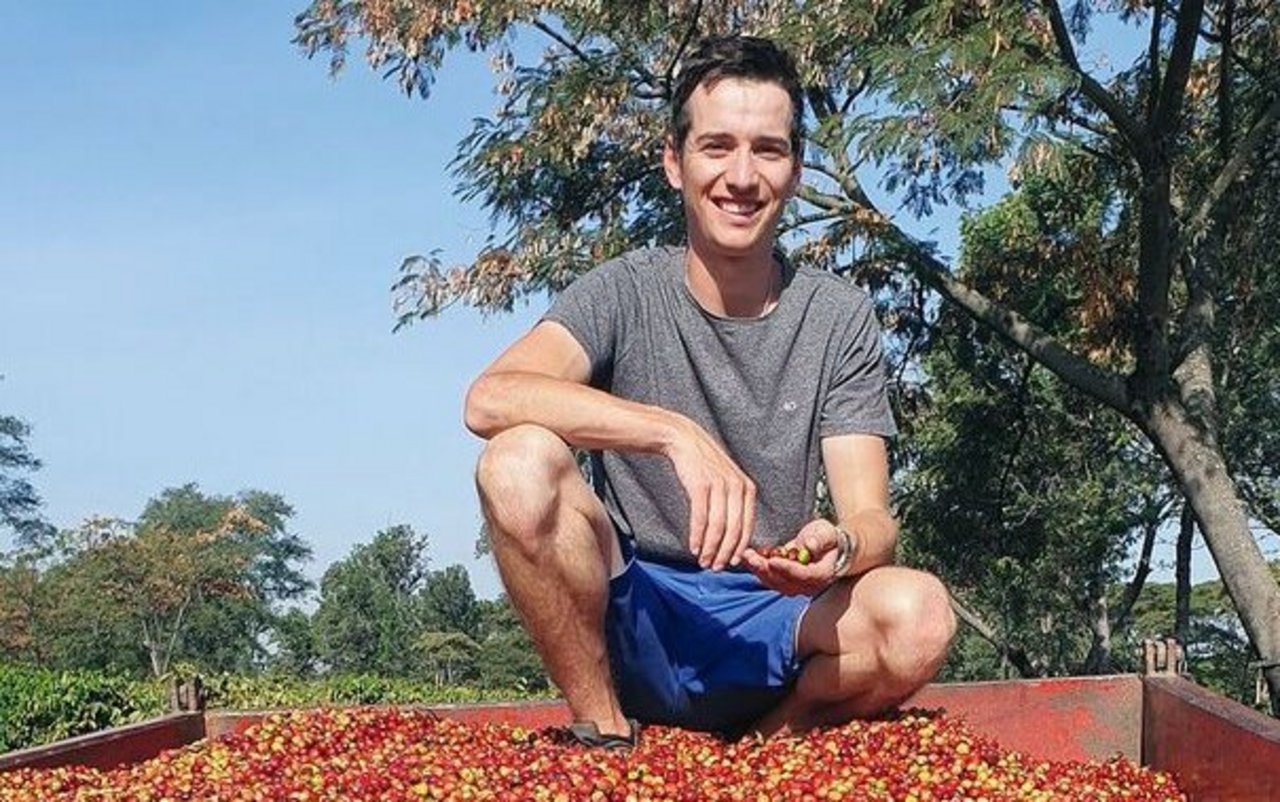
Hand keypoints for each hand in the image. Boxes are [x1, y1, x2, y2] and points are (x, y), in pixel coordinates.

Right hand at [663, 415, 756, 570]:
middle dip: (724, 553)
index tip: (731, 562)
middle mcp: (737, 487)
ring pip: (718, 527)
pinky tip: (694, 547)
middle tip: (716, 567)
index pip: (747, 526)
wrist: (685, 441)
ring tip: (703, 561)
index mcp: (747, 488)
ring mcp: (719, 486)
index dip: (739, 548)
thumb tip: (734, 537)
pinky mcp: (700, 485)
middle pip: (734, 530)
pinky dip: (698, 536)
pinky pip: (700, 518)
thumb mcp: (728, 481)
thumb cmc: (705, 466)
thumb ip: (734, 505)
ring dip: (710, 548)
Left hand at [742, 519, 841, 595]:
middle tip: (750, 557)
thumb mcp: (827, 533)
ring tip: (746, 555)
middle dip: (765, 569)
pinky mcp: (784, 581)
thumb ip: (820, 540)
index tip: (773, 560)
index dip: (787, 569)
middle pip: (784, 582)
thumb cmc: (828, 538)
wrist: (827, 546)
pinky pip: (769, 578)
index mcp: (822, 574)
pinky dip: (757, 568)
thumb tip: (810, 545)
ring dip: (758, 569)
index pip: (804, 575)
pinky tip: (746, 556)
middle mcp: (808, 585)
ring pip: (774, 582)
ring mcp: (796, 586)